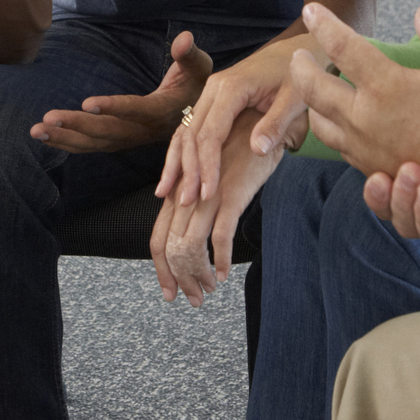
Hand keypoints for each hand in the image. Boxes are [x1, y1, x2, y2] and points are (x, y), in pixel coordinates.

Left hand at [34, 30, 212, 152]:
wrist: (200, 118)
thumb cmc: (197, 86)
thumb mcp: (201, 68)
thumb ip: (190, 55)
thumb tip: (183, 39)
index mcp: (164, 111)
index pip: (138, 110)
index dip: (115, 107)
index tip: (88, 102)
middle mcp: (145, 131)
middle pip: (108, 132)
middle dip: (77, 126)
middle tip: (47, 119)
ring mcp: (130, 139)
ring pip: (95, 143)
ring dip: (65, 138)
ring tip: (37, 130)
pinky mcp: (119, 141)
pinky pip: (91, 146)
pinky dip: (67, 143)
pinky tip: (45, 137)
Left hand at [148, 108, 280, 303]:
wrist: (262, 120)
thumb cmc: (239, 151)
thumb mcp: (213, 181)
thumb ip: (199, 207)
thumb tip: (193, 242)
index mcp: (178, 192)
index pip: (157, 240)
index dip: (161, 270)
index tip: (171, 292)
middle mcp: (187, 194)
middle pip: (169, 249)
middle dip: (180, 280)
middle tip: (195, 299)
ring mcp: (207, 194)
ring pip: (191, 247)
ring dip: (198, 275)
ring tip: (209, 290)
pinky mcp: (231, 194)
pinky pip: (220, 236)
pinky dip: (219, 259)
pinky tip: (224, 273)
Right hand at [157, 37, 311, 208]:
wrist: (290, 54)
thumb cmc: (295, 77)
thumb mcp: (294, 99)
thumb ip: (276, 124)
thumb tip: (257, 150)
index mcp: (231, 88)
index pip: (210, 134)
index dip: (207, 166)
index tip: (208, 194)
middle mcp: (213, 89)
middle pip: (191, 135)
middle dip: (188, 170)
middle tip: (187, 202)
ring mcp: (209, 94)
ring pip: (184, 132)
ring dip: (177, 164)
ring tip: (168, 195)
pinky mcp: (211, 102)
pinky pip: (190, 129)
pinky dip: (180, 153)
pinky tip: (173, 176)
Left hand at [289, 3, 419, 184]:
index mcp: (385, 87)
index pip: (342, 46)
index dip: (324, 23)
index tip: (311, 9)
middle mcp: (364, 117)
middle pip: (312, 86)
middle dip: (300, 66)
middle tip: (298, 55)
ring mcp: (362, 146)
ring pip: (317, 120)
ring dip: (309, 100)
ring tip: (313, 87)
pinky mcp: (368, 167)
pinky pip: (336, 144)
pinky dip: (329, 126)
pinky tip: (338, 121)